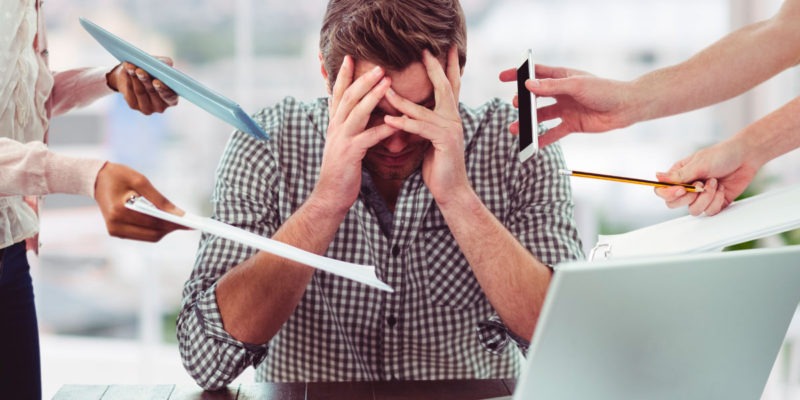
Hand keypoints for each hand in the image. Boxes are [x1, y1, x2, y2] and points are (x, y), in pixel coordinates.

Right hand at [94, 162, 186, 240]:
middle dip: (171, 228)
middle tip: (187, 222)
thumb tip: (179, 214)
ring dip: (165, 230)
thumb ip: (160, 200)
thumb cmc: (119, 176)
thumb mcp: (141, 181)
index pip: (153, 222)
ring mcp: (115, 231)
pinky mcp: (116, 232)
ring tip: (178, 221)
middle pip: (153, 234)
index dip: (173, 223)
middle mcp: (115, 225)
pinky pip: (142, 235)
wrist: (96, 179)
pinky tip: (164, 221)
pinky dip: (155, 229)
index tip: (190, 223)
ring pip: (149, 237)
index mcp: (119, 211)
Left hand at [106, 58, 178, 114]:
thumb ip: (166, 64)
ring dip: (135, 77)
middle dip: (146, 80)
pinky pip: (130, 91)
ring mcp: (147, 108)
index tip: (156, 81)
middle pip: (153, 92)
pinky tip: (127, 69)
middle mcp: (161, 106)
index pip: (170, 97)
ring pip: (140, 91)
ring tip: (131, 66)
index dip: (163, 89)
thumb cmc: (153, 71)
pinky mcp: (134, 105)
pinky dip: (128, 78)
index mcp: (172, 99)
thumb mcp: (161, 65)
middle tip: (140, 71)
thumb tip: (167, 63)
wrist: (135, 76)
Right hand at [316, 55, 394, 210]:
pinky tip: (397, 123)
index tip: (349, 57)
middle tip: (379, 65)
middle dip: (363, 79)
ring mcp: (341, 140)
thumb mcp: (342, 143)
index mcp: (334, 124)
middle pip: (349, 97)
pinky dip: (384, 129)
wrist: (330, 195)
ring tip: (388, 82)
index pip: (338, 94)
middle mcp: (335, 128)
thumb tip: (359, 113)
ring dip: (373, 95)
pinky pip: (369, 138)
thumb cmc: (341, 170)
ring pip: (357, 112)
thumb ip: (349, 127)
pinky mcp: (350, 154)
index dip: (343, 75)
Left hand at [383, 47, 465, 202]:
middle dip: (434, 68)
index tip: (440, 50)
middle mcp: (454, 119)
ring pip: (423, 109)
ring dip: (401, 100)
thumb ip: (423, 123)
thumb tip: (408, 111)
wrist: (450, 190)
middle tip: (424, 51)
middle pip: (444, 87)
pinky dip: (403, 124)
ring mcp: (451, 129)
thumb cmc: (438, 166)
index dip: (446, 67)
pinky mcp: (444, 142)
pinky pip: (420, 128)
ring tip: (384, 89)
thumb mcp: (430, 140)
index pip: (449, 86)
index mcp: (450, 117)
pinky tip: (388, 120)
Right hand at [498, 64, 633, 147]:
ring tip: (515, 128)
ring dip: (528, 122)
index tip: (503, 77)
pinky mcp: (572, 124)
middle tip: (516, 105)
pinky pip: (553, 133)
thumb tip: (528, 86)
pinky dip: (542, 139)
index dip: (519, 74)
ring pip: (542, 116)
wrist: (625, 108)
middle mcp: (562, 93)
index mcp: (562, 77)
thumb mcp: (576, 85)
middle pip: (536, 97)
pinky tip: (532, 144)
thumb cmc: (604, 90)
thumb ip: (551, 86)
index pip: (536, 73)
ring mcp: (566, 109)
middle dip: (523, 102)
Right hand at [654, 140, 757, 215]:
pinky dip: (717, 201)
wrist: (746, 157)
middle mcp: (687, 187)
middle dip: (689, 197)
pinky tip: (721, 188)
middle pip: (674, 204)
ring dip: (706, 197)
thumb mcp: (699, 164)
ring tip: (714, 183)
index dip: (669, 194)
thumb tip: (657, 177)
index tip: (682, 189)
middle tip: (700, 186)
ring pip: (693, 210)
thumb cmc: (722, 155)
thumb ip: (678, 175)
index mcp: (678, 175)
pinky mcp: (714, 203)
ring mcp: (700, 196)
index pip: (662, 191)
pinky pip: (709, 211)